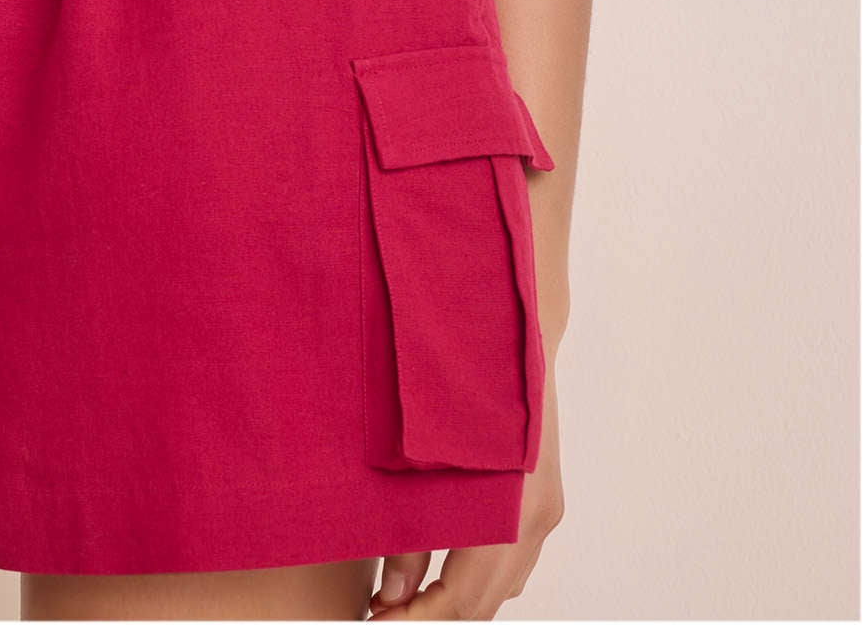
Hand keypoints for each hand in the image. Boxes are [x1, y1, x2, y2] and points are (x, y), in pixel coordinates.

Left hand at [365, 367, 564, 619]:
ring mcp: (546, 511)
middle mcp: (535, 518)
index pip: (462, 600)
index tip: (377, 622)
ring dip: (457, 601)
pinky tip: (442, 570)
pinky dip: (479, 578)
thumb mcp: (424, 461)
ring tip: (406, 599)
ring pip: (503, 589)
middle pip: (485, 603)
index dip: (418, 620)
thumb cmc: (464, 382)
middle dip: (435, 616)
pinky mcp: (545, 501)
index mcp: (508, 511)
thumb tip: (391, 598)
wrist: (516, 328)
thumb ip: (408, 537)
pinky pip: (514, 564)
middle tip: (384, 615)